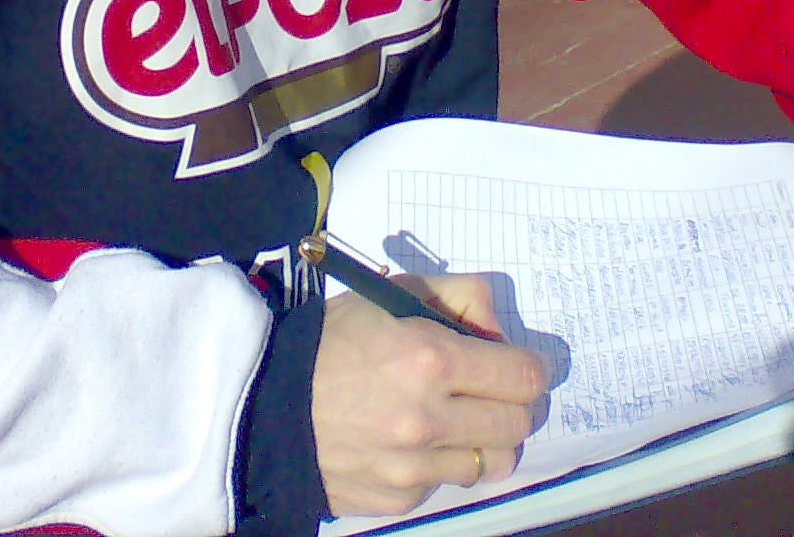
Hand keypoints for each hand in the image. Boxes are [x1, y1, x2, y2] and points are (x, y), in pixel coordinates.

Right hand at [311, 274, 548, 518]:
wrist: (268, 403)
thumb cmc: (333, 340)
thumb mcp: (391, 294)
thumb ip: (456, 295)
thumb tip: (497, 326)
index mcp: (430, 359)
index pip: (523, 376)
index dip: (525, 366)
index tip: (512, 363)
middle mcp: (429, 419)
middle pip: (518, 423)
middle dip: (511, 402)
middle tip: (488, 390)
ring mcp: (415, 466)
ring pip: (493, 461)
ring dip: (484, 438)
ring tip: (455, 419)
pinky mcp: (400, 498)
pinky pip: (448, 482)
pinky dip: (442, 462)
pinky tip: (413, 441)